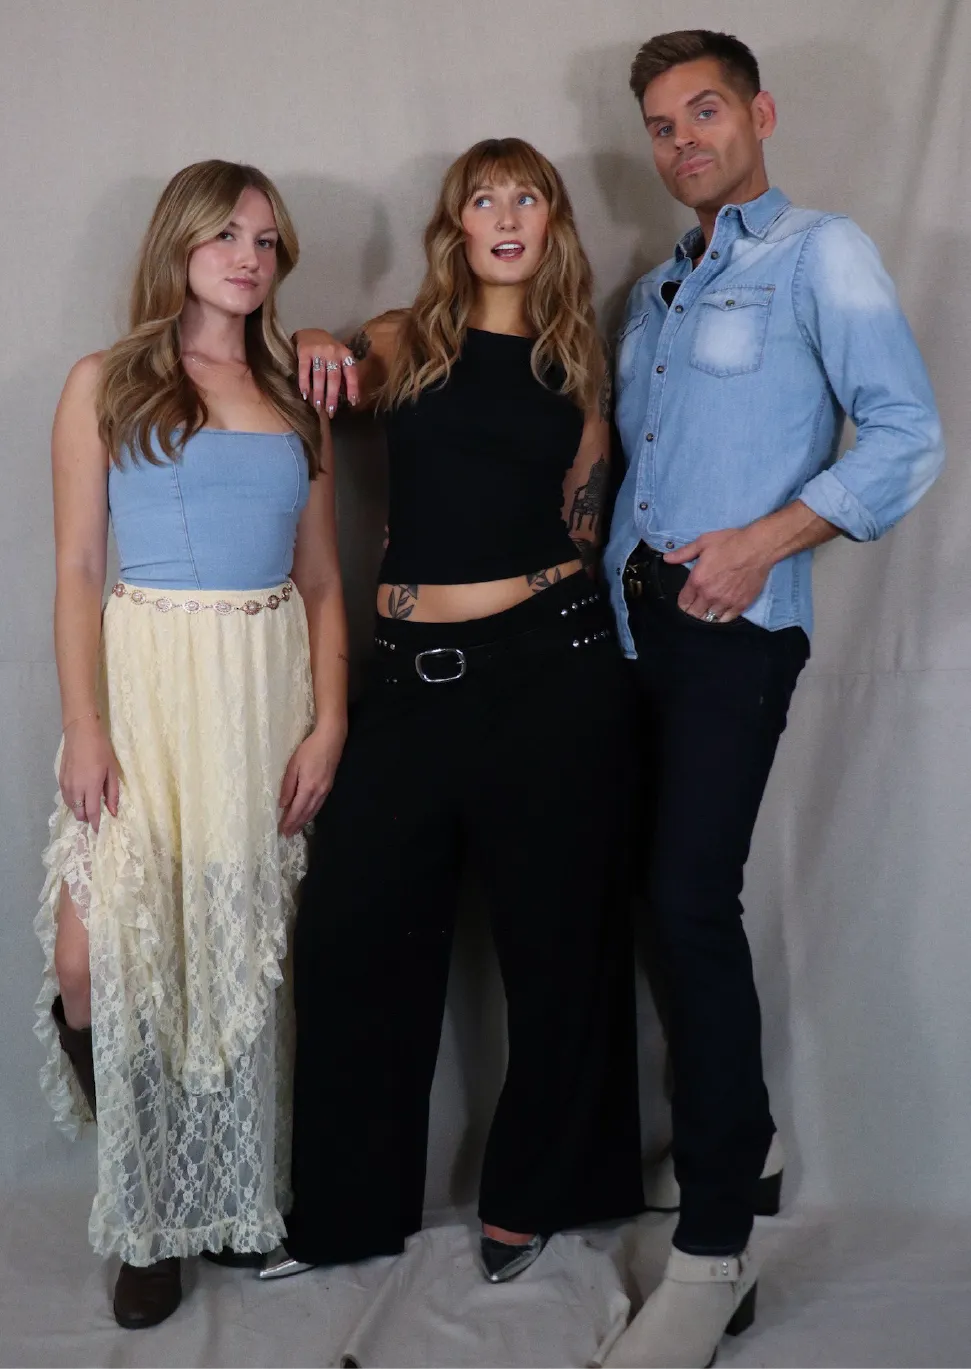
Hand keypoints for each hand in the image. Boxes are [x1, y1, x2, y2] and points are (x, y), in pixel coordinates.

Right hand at [59, 717, 119, 834]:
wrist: (81, 733)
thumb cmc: (101, 750)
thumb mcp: (112, 771)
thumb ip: (112, 793)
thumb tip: (113, 812)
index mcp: (90, 787)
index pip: (92, 813)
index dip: (96, 824)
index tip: (99, 831)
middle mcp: (75, 789)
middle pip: (79, 813)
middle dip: (87, 818)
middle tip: (96, 816)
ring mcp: (65, 784)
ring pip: (71, 806)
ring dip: (79, 809)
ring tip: (88, 806)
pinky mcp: (60, 779)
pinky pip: (66, 797)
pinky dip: (72, 801)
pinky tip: (80, 796)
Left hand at [278, 714, 347, 836]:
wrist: (331, 739)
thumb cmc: (309, 749)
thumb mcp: (293, 765)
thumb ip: (288, 786)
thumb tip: (283, 804)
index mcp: (308, 788)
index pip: (296, 810)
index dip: (289, 821)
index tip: (282, 831)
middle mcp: (318, 792)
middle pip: (306, 813)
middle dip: (296, 825)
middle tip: (288, 834)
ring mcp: (325, 790)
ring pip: (314, 810)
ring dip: (304, 821)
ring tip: (296, 828)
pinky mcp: (328, 786)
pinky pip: (319, 805)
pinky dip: (312, 813)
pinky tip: (308, 814)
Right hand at [294, 330, 359, 416]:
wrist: (310, 332)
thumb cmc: (328, 351)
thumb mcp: (339, 358)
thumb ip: (344, 374)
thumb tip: (352, 399)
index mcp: (345, 354)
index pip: (351, 373)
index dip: (352, 388)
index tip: (352, 402)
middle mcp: (333, 351)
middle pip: (334, 377)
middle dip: (332, 396)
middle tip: (330, 410)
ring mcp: (318, 350)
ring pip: (319, 376)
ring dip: (318, 393)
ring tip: (317, 406)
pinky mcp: (304, 351)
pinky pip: (304, 370)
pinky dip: (304, 383)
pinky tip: (305, 394)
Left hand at [664, 527, 771, 622]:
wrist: (758, 547)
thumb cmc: (731, 542)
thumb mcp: (703, 543)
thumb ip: (683, 553)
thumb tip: (667, 558)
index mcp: (697, 581)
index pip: (683, 603)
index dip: (683, 602)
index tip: (687, 598)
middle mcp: (709, 595)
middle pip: (694, 614)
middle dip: (692, 610)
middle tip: (696, 605)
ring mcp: (726, 602)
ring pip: (709, 619)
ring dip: (707, 614)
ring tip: (708, 608)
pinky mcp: (740, 604)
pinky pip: (726, 619)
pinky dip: (722, 617)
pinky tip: (721, 611)